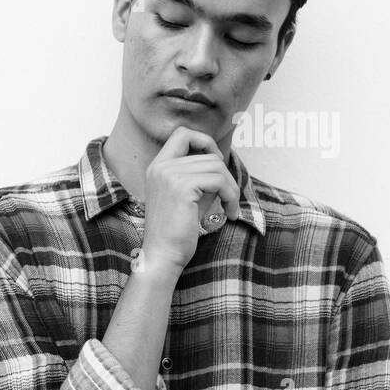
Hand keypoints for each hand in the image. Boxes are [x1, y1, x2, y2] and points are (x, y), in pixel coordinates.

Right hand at [140, 126, 241, 273]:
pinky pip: (219, 180)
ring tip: (230, 207)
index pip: (183, 134)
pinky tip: (229, 213)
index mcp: (157, 167)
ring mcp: (169, 175)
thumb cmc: (176, 231)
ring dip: (231, 187)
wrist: (162, 255)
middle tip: (228, 194)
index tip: (216, 163)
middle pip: (208, 153)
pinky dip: (231, 196)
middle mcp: (160, 167)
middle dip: (226, 173)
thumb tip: (222, 161)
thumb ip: (198, 175)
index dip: (205, 141)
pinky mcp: (181, 187)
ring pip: (217, 166)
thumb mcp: (187, 196)